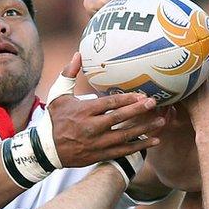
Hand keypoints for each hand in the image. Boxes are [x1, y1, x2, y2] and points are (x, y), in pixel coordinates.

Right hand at [47, 53, 165, 165]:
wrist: (47, 150)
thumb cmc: (55, 120)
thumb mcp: (59, 95)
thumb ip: (69, 74)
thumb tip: (78, 54)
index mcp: (83, 111)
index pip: (109, 104)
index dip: (127, 99)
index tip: (141, 95)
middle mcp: (91, 127)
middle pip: (119, 118)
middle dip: (138, 110)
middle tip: (154, 103)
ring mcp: (97, 143)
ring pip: (125, 135)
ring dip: (145, 129)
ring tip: (161, 121)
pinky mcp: (100, 155)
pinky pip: (124, 151)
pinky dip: (140, 146)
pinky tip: (155, 140)